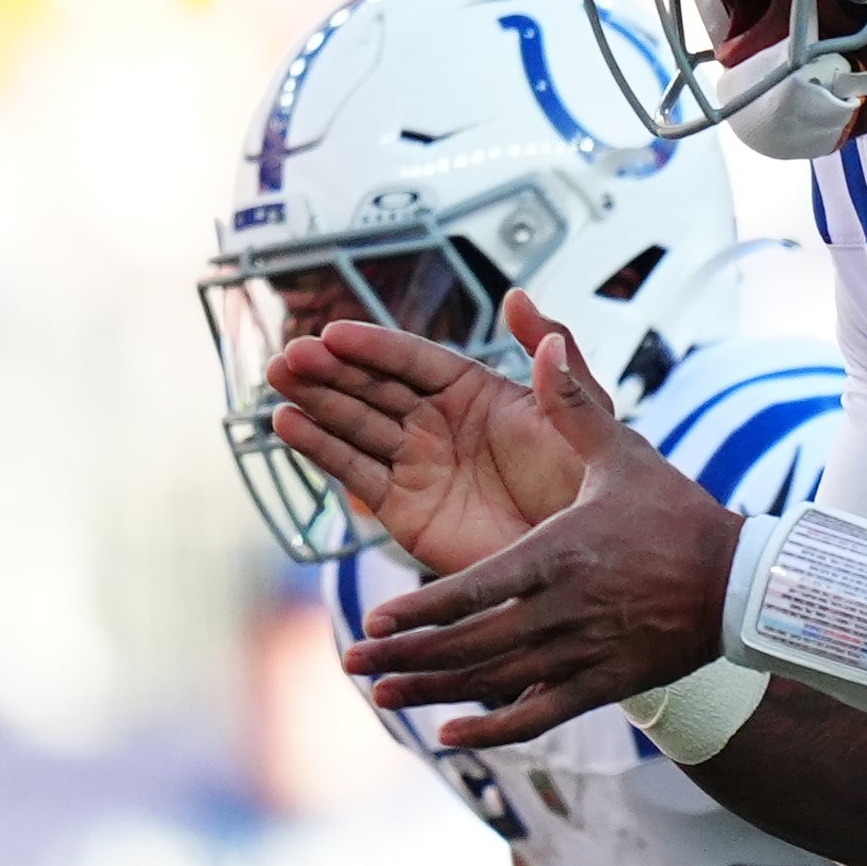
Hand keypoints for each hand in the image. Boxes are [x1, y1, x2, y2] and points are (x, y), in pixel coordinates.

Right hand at [268, 290, 593, 577]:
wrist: (581, 566)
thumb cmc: (588, 489)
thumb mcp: (579, 416)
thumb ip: (552, 359)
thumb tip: (518, 298)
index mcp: (476, 391)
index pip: (414, 360)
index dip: (374, 346)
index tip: (334, 332)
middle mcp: (439, 422)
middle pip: (374, 387)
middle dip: (331, 370)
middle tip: (291, 355)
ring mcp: (417, 464)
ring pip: (356, 424)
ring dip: (315, 402)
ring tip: (278, 380)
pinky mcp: (403, 509)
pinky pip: (355, 473)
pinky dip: (320, 449)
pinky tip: (289, 425)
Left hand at [336, 303, 742, 745]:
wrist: (742, 584)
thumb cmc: (677, 512)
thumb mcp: (624, 451)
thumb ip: (571, 400)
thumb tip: (538, 334)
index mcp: (562, 552)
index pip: (480, 588)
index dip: (425, 609)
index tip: (378, 619)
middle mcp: (567, 609)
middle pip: (475, 643)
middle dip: (409, 655)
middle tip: (353, 662)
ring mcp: (585, 653)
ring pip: (497, 681)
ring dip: (436, 690)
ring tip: (384, 695)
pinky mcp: (604, 684)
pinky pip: (541, 715)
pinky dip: (495, 730)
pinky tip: (452, 738)